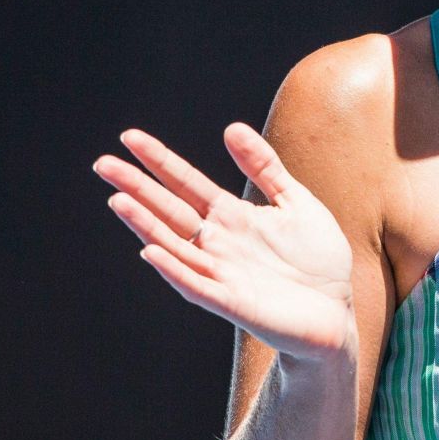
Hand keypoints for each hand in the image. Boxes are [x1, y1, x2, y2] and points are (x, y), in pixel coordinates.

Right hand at [95, 123, 355, 361]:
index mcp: (232, 217)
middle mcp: (218, 243)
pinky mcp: (233, 303)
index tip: (129, 137)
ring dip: (146, 225)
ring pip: (174, 246)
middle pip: (170, 210)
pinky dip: (174, 269)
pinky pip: (197, 285)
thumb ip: (265, 167)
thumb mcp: (295, 201)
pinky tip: (152, 251)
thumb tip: (231, 127)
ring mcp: (222, 274)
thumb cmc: (316, 258)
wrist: (336, 312)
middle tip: (102, 164)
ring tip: (118, 200)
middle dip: (137, 188)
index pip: (187, 183)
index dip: (160, 161)